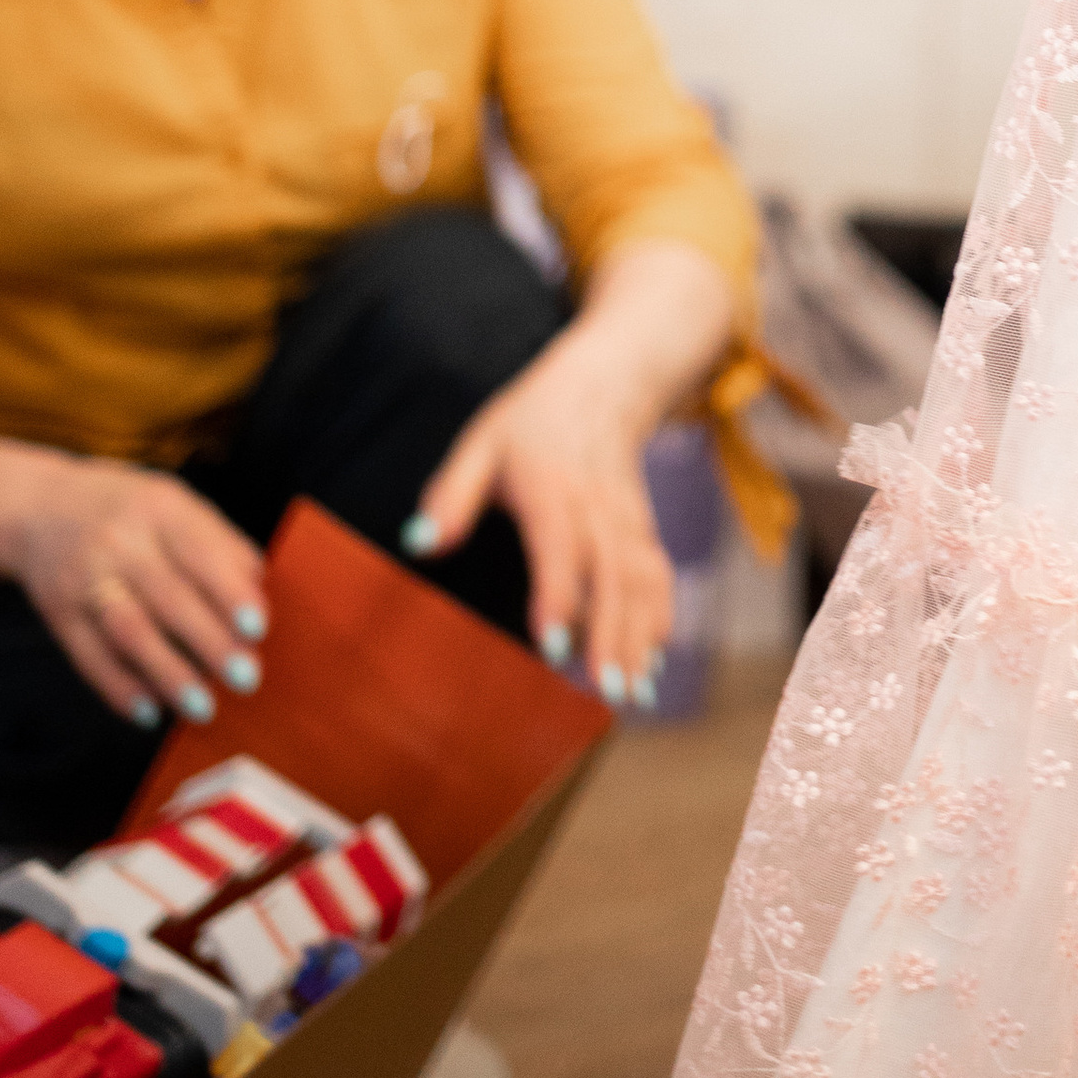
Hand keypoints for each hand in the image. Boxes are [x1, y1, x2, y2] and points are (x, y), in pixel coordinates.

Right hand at [0, 457, 267, 730]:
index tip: (258, 629)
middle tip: (246, 679)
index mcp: (159, 508)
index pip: (200, 551)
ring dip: (168, 674)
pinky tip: (150, 713)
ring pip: (128, 631)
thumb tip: (259, 594)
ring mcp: (83, 579)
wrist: (39, 509)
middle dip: (209, 642)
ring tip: (204, 708)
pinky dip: (120, 689)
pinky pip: (89, 657)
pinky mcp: (58, 615)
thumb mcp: (176, 506)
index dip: (229, 592)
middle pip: (167, 597)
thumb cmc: (131, 513)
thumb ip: (220, 545)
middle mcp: (118, 541)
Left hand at [401, 313, 677, 707]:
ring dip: (641, 638)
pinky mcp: (643, 530)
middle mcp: (597, 508)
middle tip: (607, 692)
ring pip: (641, 583)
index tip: (553, 646)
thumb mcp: (481, 442)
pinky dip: (660, 620)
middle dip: (613, 636)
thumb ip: (451, 495)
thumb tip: (417, 542)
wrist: (605, 383)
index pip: (559, 546)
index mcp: (552, 487)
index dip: (559, 596)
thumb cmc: (532, 420)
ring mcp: (628, 520)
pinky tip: (655, 662)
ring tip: (634, 693)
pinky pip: (657, 577)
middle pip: (612, 577)